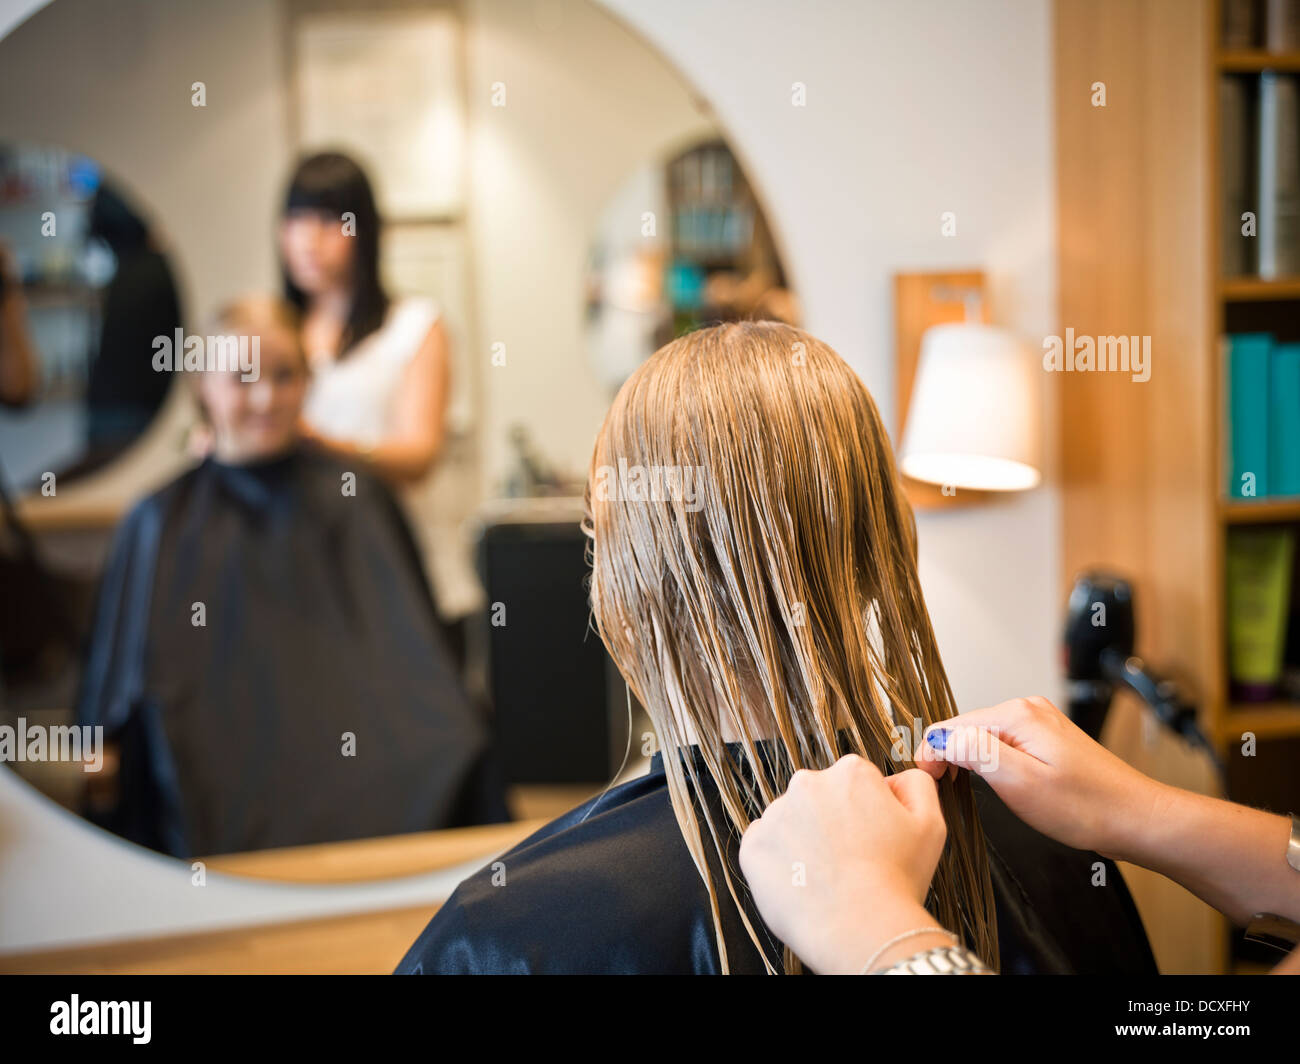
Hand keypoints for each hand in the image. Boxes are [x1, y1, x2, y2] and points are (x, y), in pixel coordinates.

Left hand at [739, 754, 952, 973]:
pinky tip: (803, 883)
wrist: (862, 927)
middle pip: (819, 799)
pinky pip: (764, 848)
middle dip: (831, 823)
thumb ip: (917, 784)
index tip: (872, 840)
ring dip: (803, 841)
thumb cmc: (899, 879)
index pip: (854, 784)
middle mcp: (807, 783)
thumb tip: (895, 779)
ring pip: (790, 822)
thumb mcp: (931, 824)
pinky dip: (779, 863)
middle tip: (850, 860)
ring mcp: (775, 814)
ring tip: (827, 877)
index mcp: (850, 772)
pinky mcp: (752, 845)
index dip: (867, 814)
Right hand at [915, 695, 1164, 859]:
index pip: (951, 726)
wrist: (1136, 818)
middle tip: (944, 793)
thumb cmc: (1086, 807)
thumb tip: (938, 739)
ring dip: (968, 760)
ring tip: (963, 789)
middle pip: (965, 728)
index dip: (931, 755)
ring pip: (983, 736)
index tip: (927, 784)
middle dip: (948, 756)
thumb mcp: (1020, 783)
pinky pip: (1003, 744)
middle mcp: (1027, 709)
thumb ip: (975, 753)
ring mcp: (1039, 722)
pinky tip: (993, 784)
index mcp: (1017, 714)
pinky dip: (990, 762)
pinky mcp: (1047, 739)